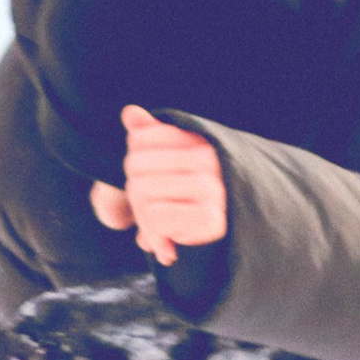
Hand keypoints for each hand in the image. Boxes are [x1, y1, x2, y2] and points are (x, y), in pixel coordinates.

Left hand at [87, 106, 226, 266]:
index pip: (139, 139)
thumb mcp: (169, 167)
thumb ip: (149, 138)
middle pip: (135, 165)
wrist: (230, 247)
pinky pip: (155, 217)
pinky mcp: (209, 218)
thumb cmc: (191, 204)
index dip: (133, 162)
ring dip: (142, 218)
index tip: (147, 181)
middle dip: (133, 194)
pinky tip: (166, 243)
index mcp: (198, 140)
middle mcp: (207, 158)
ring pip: (142, 191)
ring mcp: (211, 187)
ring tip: (157, 230)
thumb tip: (129, 112)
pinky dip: (152, 234)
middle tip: (149, 212)